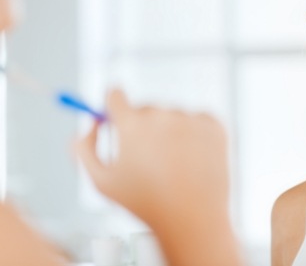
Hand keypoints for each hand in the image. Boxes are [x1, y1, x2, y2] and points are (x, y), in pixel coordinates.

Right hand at [76, 89, 229, 224]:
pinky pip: (197, 121)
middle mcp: (162, 114)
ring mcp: (190, 117)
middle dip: (142, 126)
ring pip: (173, 117)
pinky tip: (192, 161)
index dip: (113, 106)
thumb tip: (91, 123)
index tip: (116, 115)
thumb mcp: (101, 181)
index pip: (115, 94)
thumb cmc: (144, 203)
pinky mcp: (214, 124)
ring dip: (170, 132)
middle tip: (148, 156)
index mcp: (131, 123)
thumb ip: (83, 148)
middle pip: (145, 108)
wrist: (193, 218)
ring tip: (173, 167)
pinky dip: (194, 135)